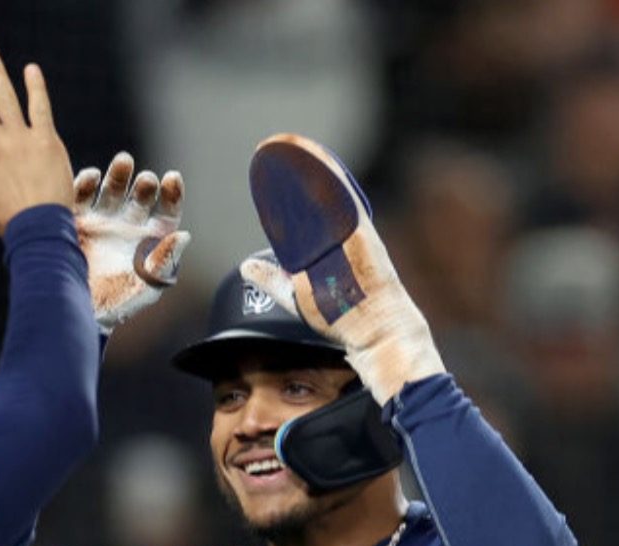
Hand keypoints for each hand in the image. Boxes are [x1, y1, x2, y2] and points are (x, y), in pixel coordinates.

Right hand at [75, 153, 189, 332]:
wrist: (82, 312)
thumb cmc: (121, 302)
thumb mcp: (148, 285)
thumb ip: (165, 261)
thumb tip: (183, 235)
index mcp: (150, 237)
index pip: (165, 209)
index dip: (171, 193)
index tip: (172, 179)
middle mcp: (127, 223)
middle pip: (138, 195)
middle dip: (143, 184)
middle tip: (145, 179)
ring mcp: (101, 220)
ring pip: (111, 190)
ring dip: (117, 175)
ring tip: (123, 162)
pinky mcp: (75, 221)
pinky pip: (80, 197)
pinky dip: (85, 184)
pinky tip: (92, 177)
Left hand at [241, 133, 443, 402]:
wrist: (373, 328)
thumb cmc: (342, 315)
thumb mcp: (297, 296)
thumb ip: (272, 279)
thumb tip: (245, 266)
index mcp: (331, 242)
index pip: (312, 205)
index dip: (297, 183)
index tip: (278, 164)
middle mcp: (343, 231)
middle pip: (321, 190)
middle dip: (302, 165)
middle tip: (279, 144)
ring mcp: (353, 231)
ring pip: (332, 189)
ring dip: (313, 164)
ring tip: (292, 143)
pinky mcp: (361, 234)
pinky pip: (346, 200)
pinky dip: (332, 180)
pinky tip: (316, 160)